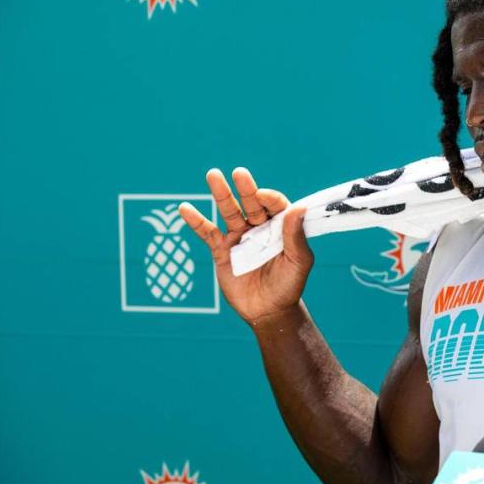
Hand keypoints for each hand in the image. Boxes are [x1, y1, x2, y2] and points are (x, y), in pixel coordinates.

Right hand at [179, 168, 313, 325]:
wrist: (268, 310)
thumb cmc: (289, 285)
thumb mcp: (299, 262)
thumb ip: (296, 236)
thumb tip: (299, 208)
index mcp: (280, 227)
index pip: (274, 205)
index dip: (269, 198)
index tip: (263, 195)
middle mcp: (259, 227)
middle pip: (251, 203)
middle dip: (245, 188)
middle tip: (239, 173)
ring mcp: (239, 237)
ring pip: (229, 212)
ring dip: (221, 194)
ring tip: (212, 174)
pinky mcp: (222, 250)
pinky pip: (208, 233)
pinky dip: (197, 221)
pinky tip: (185, 208)